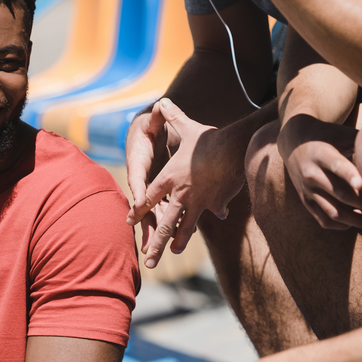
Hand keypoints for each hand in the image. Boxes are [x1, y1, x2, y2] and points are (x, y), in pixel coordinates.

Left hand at [126, 99, 245, 267]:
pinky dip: (218, 212)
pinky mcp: (216, 202)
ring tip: (172, 253)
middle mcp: (181, 194)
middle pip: (165, 223)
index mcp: (169, 178)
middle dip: (155, 244)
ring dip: (179, 241)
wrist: (232, 148)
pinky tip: (221, 216)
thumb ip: (173, 115)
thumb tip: (162, 100)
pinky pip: (215, 210)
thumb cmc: (207, 138)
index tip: (130, 220)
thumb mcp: (187, 126)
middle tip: (148, 262)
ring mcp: (199, 201)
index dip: (138, 210)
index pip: (149, 198)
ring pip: (186, 226)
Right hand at [278, 114, 361, 229]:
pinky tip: (357, 221)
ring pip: (334, 212)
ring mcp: (307, 190)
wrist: (293, 142)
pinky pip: (325, 220)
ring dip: (357, 220)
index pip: (337, 166)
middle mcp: (311, 174)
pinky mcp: (306, 201)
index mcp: (320, 153)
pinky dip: (342, 225)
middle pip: (340, 194)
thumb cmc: (326, 135)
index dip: (350, 175)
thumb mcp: (341, 133)